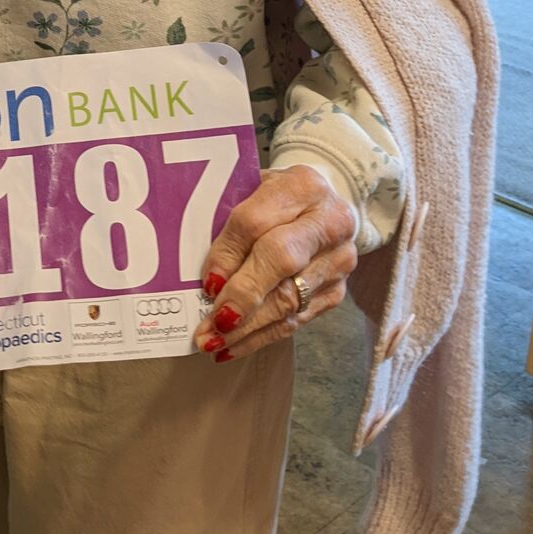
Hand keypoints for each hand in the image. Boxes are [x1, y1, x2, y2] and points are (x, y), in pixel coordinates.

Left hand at [191, 165, 357, 362]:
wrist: (323, 208)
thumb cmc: (276, 200)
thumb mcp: (251, 192)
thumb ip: (227, 217)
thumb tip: (194, 265)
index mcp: (302, 186)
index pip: (257, 221)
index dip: (228, 254)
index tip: (206, 282)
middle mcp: (329, 222)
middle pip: (281, 260)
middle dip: (242, 294)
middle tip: (211, 321)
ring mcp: (338, 260)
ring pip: (289, 298)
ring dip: (247, 326)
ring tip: (213, 341)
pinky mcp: (336, 291)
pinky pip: (296, 320)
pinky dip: (261, 337)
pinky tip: (233, 347)